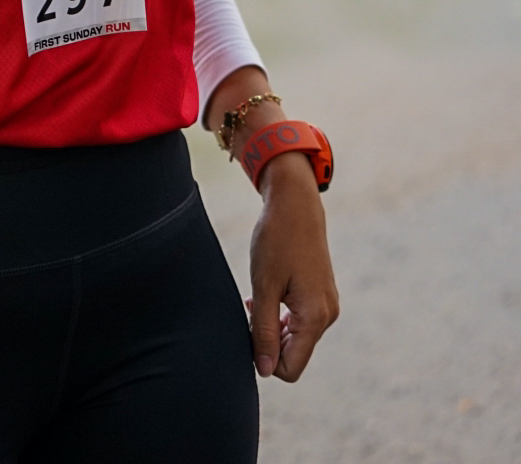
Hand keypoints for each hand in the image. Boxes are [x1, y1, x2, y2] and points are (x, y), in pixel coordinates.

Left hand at [247, 149, 338, 381]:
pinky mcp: (322, 295)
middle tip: (249, 310)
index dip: (264, 358)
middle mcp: (327, 316)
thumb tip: (264, 370)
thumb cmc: (277, 240)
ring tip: (256, 299)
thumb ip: (263, 330)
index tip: (247, 330)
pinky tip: (267, 295)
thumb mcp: (264, 286)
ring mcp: (327, 305)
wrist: (295, 204)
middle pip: (294, 354)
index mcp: (315, 317)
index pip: (290, 368)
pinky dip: (281, 315)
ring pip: (296, 337)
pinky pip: (300, 321)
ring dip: (273, 327)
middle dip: (268, 341)